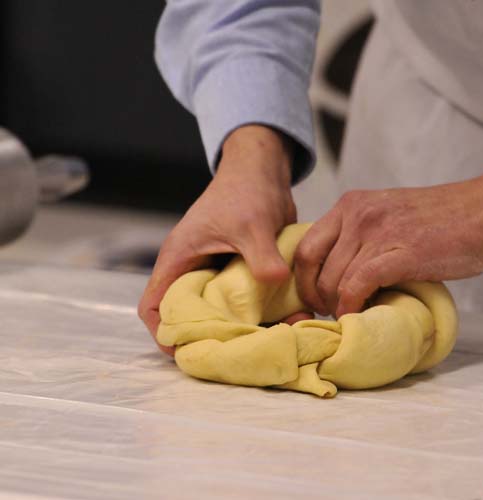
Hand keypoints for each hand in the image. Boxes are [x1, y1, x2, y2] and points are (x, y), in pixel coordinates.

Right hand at [138, 125, 310, 354]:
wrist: (265, 171)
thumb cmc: (246, 190)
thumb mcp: (253, 225)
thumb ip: (261, 256)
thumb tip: (276, 282)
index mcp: (179, 259)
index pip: (154, 305)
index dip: (165, 332)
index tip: (189, 351)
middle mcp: (193, 269)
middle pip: (188, 316)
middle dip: (208, 337)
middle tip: (234, 355)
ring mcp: (216, 272)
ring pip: (219, 311)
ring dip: (240, 327)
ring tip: (266, 342)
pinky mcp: (239, 272)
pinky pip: (244, 301)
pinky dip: (260, 313)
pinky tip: (284, 321)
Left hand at [294, 172, 482, 317]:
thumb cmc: (441, 220)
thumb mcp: (388, 215)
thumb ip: (360, 236)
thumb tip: (337, 275)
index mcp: (351, 204)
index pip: (305, 247)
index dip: (303, 280)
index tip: (315, 299)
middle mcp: (357, 214)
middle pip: (312, 267)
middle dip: (317, 298)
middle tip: (333, 313)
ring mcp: (377, 232)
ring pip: (333, 280)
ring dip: (337, 306)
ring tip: (352, 315)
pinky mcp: (398, 253)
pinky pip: (357, 286)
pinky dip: (352, 307)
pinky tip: (360, 314)